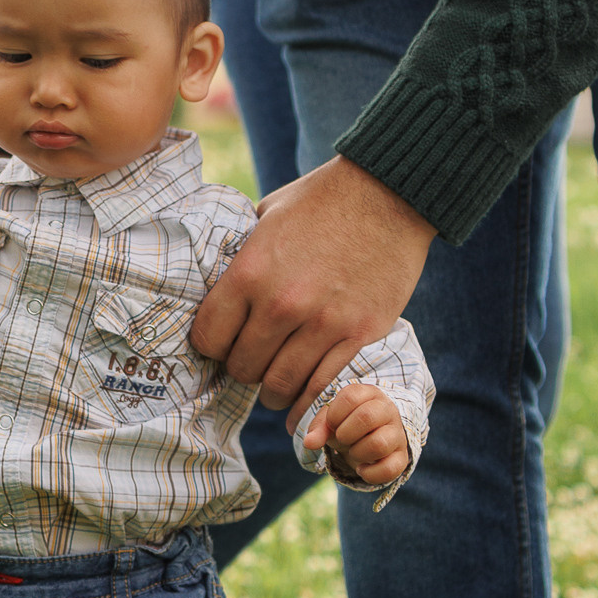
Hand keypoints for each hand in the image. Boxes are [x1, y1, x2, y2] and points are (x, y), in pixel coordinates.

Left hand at [191, 155, 433, 428]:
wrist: (388, 194)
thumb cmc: (322, 200)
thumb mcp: (265, 215)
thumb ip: (241, 252)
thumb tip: (216, 275)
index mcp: (250, 272)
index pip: (209, 338)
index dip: (211, 345)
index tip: (221, 343)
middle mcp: (282, 304)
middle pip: (243, 367)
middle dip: (242, 368)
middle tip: (251, 361)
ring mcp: (322, 323)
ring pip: (280, 385)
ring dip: (273, 391)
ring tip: (276, 384)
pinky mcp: (358, 334)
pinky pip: (322, 385)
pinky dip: (308, 401)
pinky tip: (301, 403)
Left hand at [303, 380, 411, 487]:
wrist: (369, 438)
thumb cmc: (348, 424)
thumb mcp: (332, 421)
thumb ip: (319, 428)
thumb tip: (309, 443)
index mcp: (369, 393)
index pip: (351, 396)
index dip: (334, 414)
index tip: (332, 424)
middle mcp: (387, 409)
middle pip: (366, 417)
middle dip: (345, 434)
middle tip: (342, 439)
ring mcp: (398, 433)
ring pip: (378, 444)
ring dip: (357, 453)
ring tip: (354, 452)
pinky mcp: (402, 457)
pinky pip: (389, 469)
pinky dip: (370, 474)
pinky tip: (362, 469)